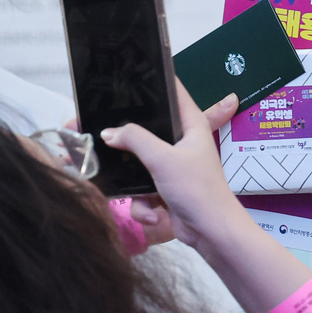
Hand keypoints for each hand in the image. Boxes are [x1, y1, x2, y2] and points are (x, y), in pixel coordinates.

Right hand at [103, 88, 240, 248]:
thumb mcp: (163, 159)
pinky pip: (142, 191)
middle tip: (99, 139)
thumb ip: (133, 139)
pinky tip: (153, 215)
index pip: (170, 91)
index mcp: (190, 124)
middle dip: (124, 141)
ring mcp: (172, 166)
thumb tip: (107, 132)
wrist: (212, 233)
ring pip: (138, 164)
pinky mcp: (164, 188)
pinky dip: (143, 206)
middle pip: (145, 131)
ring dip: (133, 184)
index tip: (122, 79)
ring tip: (134, 195)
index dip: (149, 83)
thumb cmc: (197, 189)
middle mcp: (180, 141)